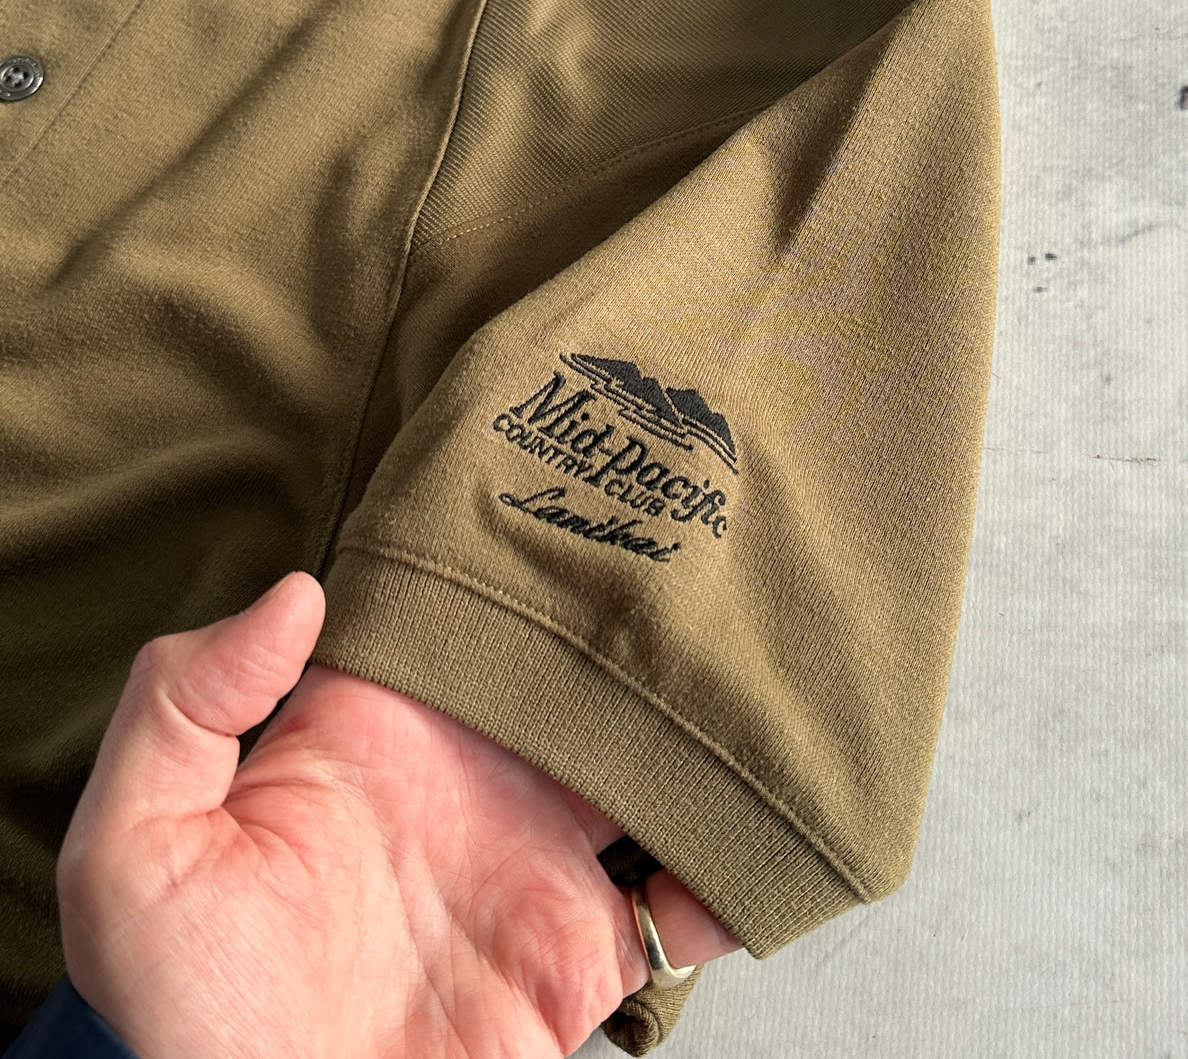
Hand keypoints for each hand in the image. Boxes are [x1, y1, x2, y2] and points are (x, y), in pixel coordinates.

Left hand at [55, 572, 740, 1058]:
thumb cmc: (194, 1017)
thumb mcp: (132, 854)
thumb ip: (181, 705)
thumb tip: (297, 592)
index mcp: (376, 724)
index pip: (452, 602)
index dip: (506, 546)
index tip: (567, 482)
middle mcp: (472, 769)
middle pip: (570, 658)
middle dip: (629, 607)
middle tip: (694, 546)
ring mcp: (537, 853)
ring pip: (644, 748)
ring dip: (697, 714)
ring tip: (752, 664)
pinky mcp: (587, 944)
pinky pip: (689, 891)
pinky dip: (733, 863)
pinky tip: (756, 831)